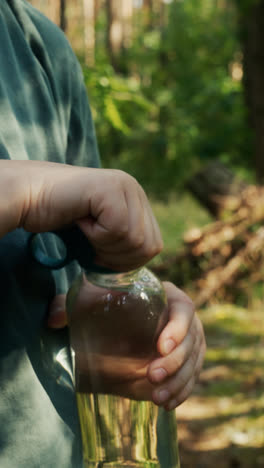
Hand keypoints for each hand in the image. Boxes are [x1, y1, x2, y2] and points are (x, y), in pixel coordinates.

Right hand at [0, 160, 161, 269]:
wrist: (29, 198)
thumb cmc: (61, 220)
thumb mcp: (103, 235)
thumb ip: (126, 243)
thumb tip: (143, 263)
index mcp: (137, 200)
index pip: (154, 246)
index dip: (127, 261)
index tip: (100, 253)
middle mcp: (135, 189)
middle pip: (148, 246)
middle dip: (117, 257)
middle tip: (90, 241)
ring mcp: (124, 185)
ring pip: (135, 240)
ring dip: (103, 244)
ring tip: (85, 226)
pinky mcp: (110, 187)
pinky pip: (117, 229)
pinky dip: (95, 235)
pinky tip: (80, 219)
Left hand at [48, 282, 205, 408]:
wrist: (117, 323)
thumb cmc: (106, 306)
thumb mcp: (89, 300)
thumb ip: (69, 305)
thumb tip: (53, 319)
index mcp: (167, 296)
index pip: (184, 308)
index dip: (178, 327)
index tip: (160, 346)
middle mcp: (182, 319)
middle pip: (192, 340)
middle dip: (175, 362)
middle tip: (152, 376)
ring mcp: (188, 342)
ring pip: (194, 362)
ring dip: (180, 381)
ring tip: (158, 397)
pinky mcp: (185, 363)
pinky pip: (191, 378)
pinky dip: (182, 391)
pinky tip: (167, 403)